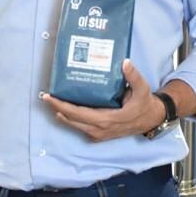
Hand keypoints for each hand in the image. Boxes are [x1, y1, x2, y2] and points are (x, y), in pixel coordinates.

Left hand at [41, 59, 165, 141]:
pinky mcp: (99, 134)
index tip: (49, 97)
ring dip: (61, 113)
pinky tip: (64, 108)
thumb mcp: (142, 88)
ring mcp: (98, 134)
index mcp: (107, 119)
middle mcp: (99, 129)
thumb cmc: (144, 104)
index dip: (62, 105)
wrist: (150, 119)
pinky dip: (70, 118)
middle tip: (45, 96)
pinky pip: (80, 127)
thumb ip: (133, 76)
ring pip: (74, 125)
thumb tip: (124, 62)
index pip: (78, 114)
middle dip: (56, 108)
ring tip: (51, 101)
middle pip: (71, 120)